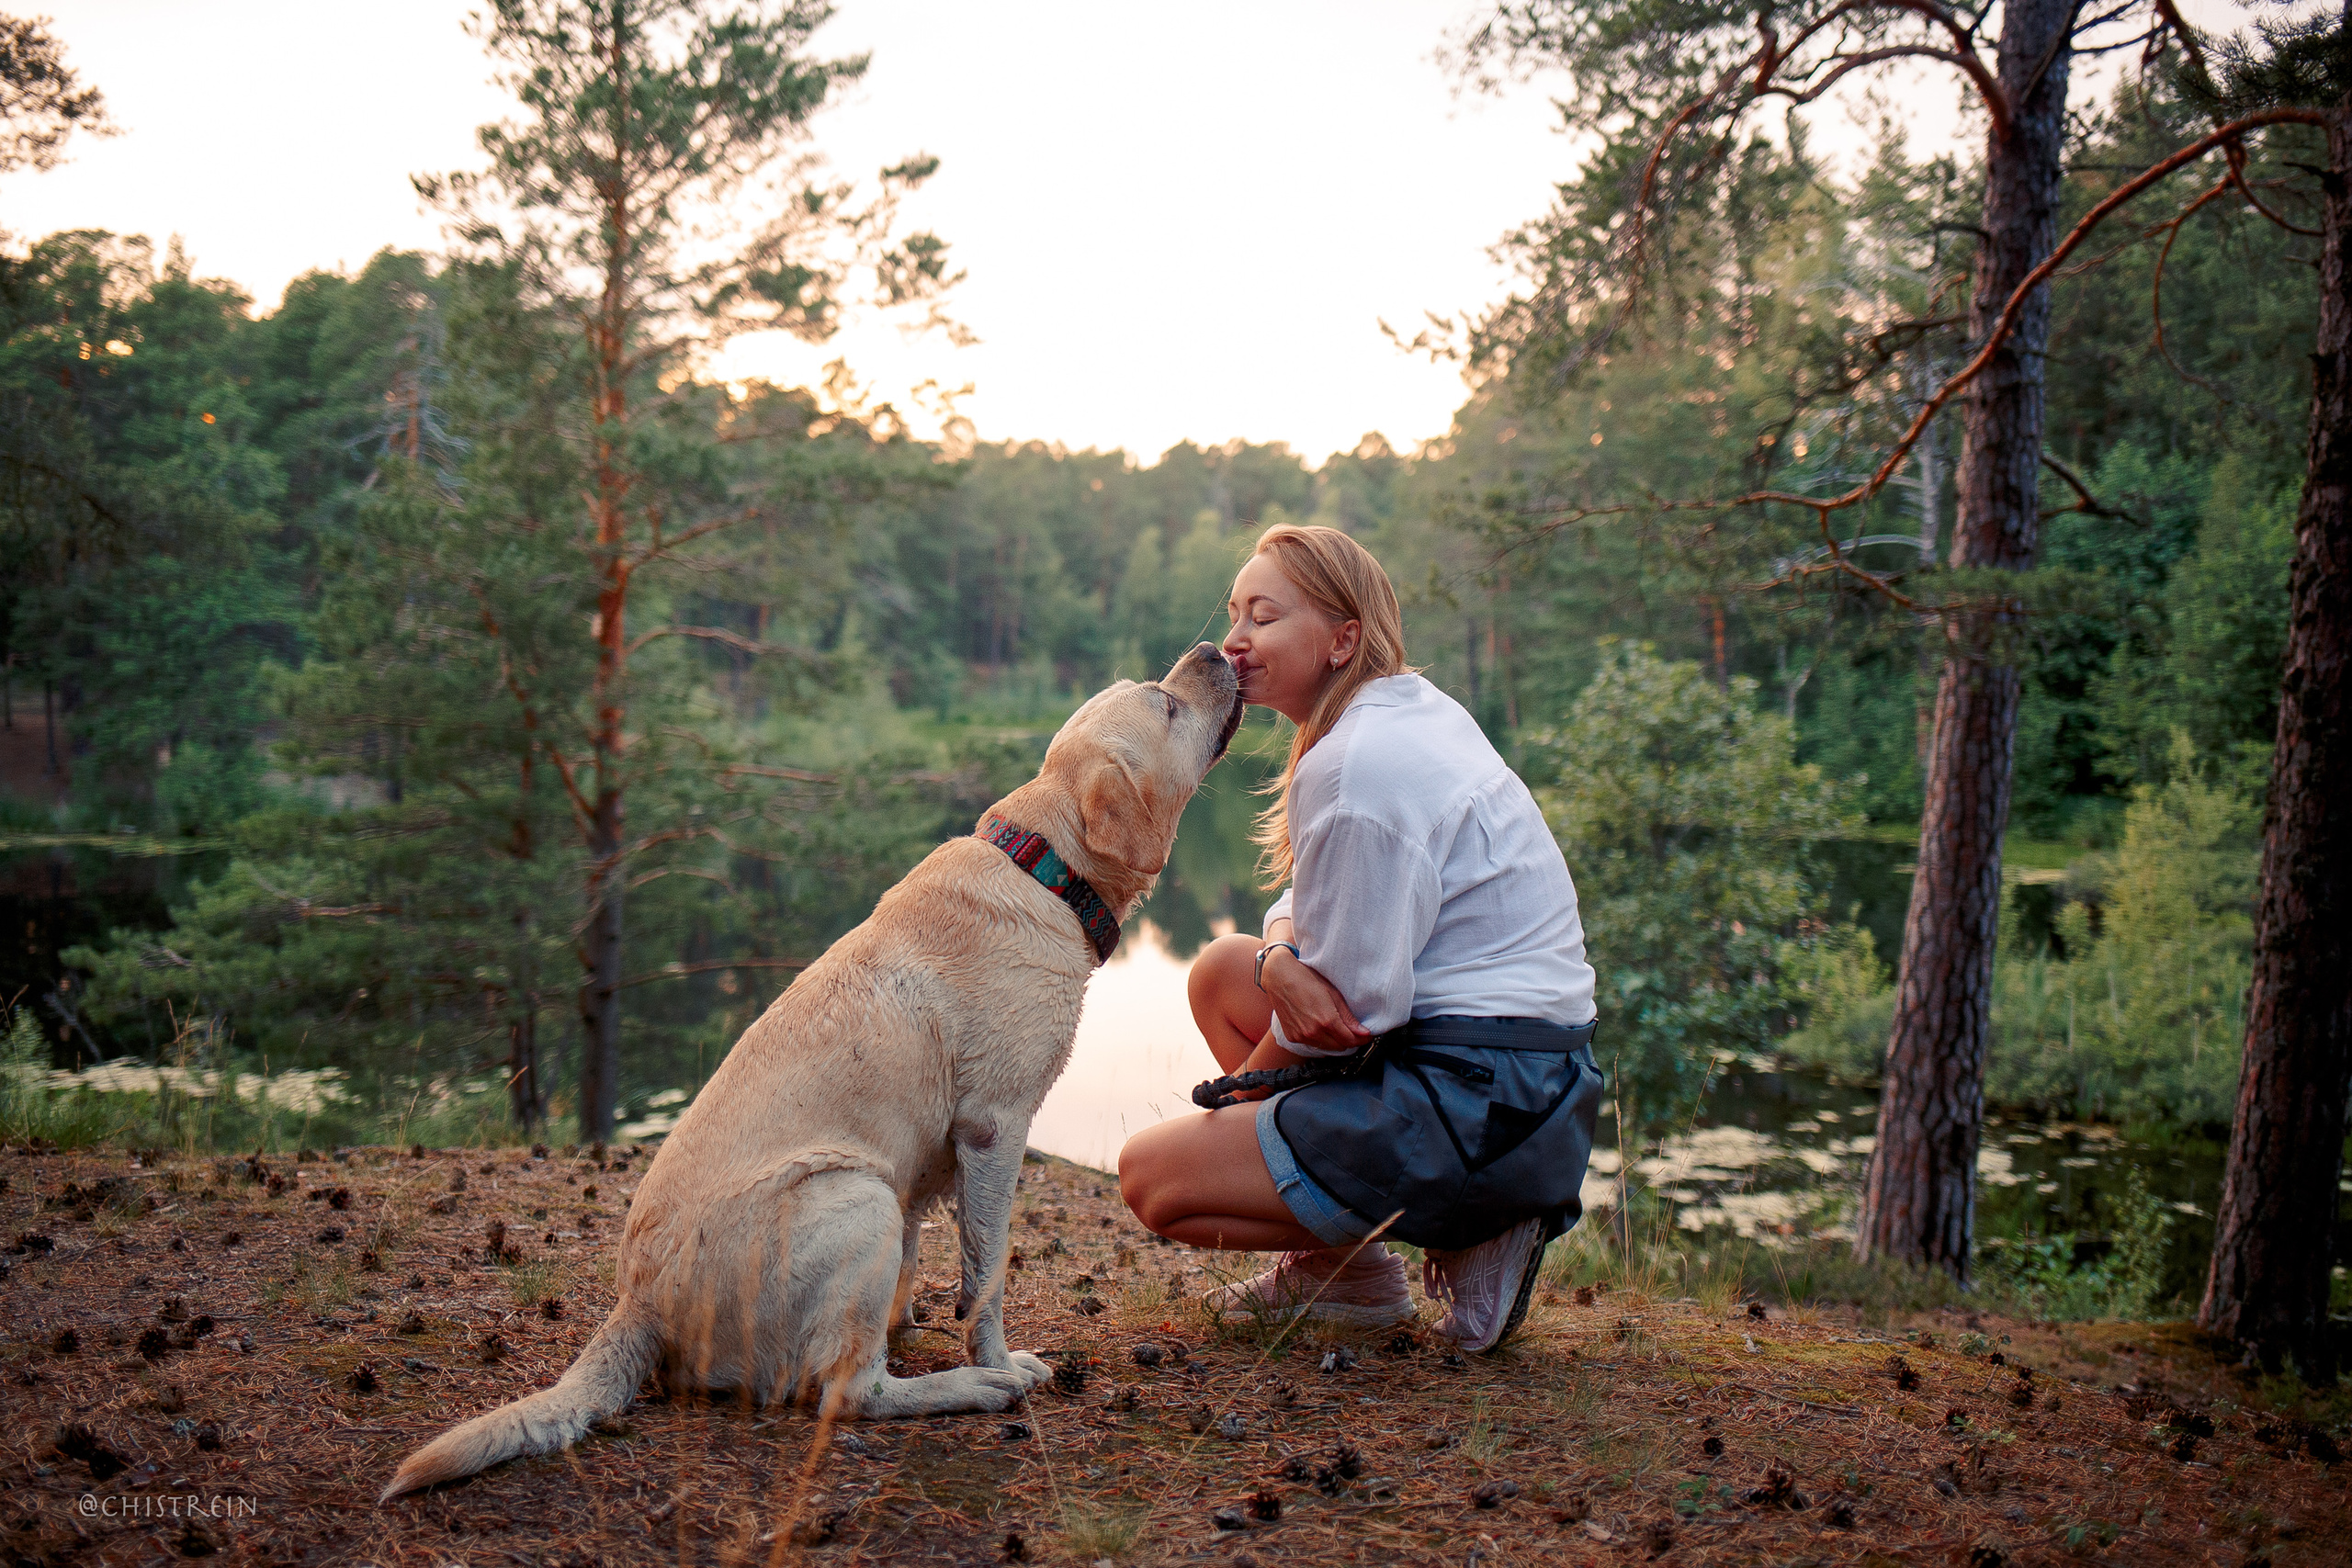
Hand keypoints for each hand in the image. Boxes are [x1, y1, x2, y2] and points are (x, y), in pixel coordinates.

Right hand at [1258, 945, 1372, 1053]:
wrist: (1279, 976)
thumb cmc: (1306, 979)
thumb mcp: (1333, 994)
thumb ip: (1348, 1017)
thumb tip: (1363, 1032)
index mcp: (1326, 1020)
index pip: (1351, 1040)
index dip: (1362, 1038)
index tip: (1366, 1035)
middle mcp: (1313, 1032)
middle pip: (1340, 1047)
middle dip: (1348, 1039)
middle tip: (1351, 1029)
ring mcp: (1301, 1036)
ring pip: (1326, 1047)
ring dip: (1333, 1040)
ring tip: (1333, 1025)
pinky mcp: (1292, 1037)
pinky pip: (1312, 1044)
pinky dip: (1319, 1038)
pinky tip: (1318, 1025)